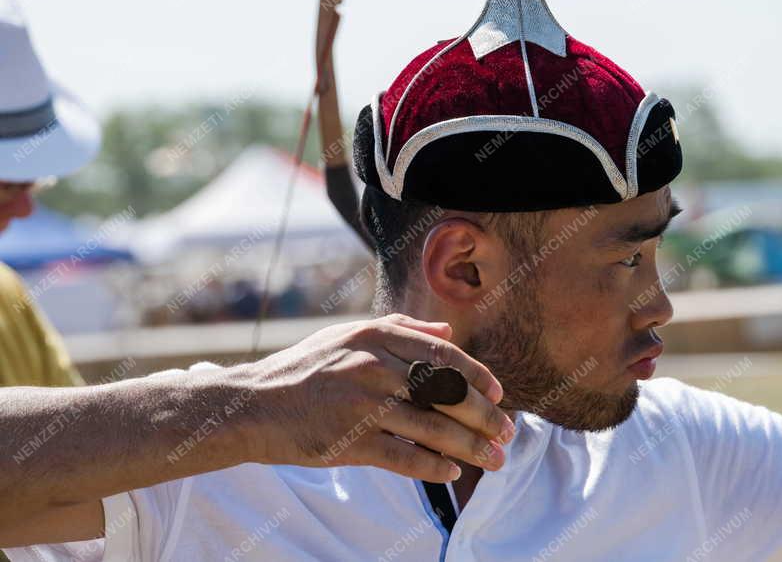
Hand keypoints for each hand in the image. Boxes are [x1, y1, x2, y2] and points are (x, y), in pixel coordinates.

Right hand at [240, 314, 513, 481]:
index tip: (498, 395)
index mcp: (376, 336)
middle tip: (508, 432)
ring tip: (494, 459)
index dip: (477, 376)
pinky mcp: (348, 441)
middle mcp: (373, 366)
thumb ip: (401, 329)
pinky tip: (451, 472)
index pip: (442, 355)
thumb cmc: (306, 368)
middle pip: (445, 392)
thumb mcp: (350, 335)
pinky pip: (403, 456)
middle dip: (484, 416)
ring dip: (470, 446)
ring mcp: (361, 404)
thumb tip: (447, 332)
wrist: (253, 404)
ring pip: (431, 428)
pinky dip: (432, 466)